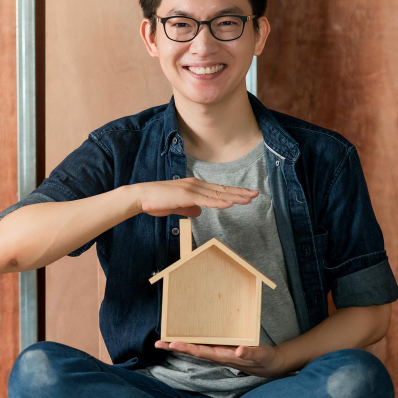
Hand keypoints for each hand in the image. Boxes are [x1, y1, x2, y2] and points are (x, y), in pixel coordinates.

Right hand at [132, 178, 257, 217]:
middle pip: (222, 190)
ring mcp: (192, 190)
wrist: (142, 197)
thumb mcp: (177, 207)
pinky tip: (230, 203)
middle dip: (240, 193)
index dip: (233, 193)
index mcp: (195, 188)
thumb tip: (199, 212)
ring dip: (234, 196)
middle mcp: (196, 185)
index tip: (247, 195)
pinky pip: (206, 200)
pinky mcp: (186, 196)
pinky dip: (219, 202)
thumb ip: (189, 209)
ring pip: (217, 194)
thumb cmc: (157, 202)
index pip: (218, 190)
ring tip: (248, 198)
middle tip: (256, 194)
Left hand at [154, 340, 288, 377]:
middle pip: (193, 350)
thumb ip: (250, 353)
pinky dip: (193, 340)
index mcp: (223, 355)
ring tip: (165, 340)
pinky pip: (204, 344)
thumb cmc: (264, 360)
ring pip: (196, 348)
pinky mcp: (222, 348)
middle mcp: (217, 355)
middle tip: (157, 343)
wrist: (270, 365)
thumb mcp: (260, 355)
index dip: (186, 347)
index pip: (201, 351)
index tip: (171, 343)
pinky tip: (184, 336)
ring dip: (181, 344)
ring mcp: (219, 352)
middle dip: (175, 347)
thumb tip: (239, 351)